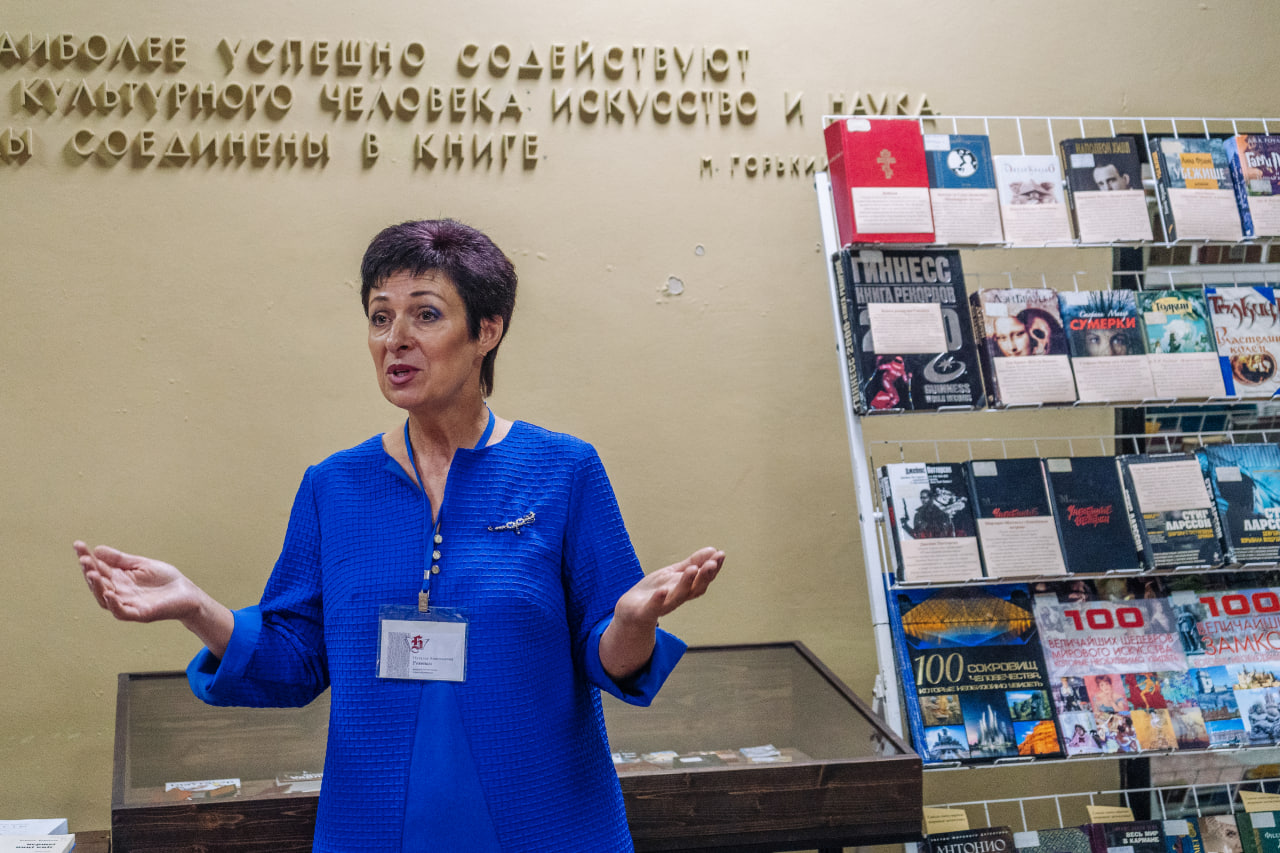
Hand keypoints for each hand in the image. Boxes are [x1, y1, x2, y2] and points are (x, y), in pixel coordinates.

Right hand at [75, 541, 234, 656]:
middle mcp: (119, 592)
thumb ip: (120, 560)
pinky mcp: (140, 614)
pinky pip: (122, 612)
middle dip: (89, 570)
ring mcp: (128, 604)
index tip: (77, 544)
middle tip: (83, 558)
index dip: (87, 557)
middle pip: (98, 583)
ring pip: (105, 599)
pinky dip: (113, 604)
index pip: (98, 568)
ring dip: (96, 587)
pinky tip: (109, 593)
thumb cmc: (165, 580)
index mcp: (118, 579)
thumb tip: (97, 549)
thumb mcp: (141, 565)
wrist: (188, 594)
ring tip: (91, 573)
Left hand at [614, 546, 724, 629]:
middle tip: (712, 563)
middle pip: (695, 589)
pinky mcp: (645, 612)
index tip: (720, 554)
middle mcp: (677, 598)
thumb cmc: (654, 592)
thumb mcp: (673, 574)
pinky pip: (654, 607)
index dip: (713, 568)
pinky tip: (663, 590)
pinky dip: (659, 600)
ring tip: (693, 570)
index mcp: (685, 589)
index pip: (703, 579)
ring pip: (677, 597)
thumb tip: (713, 550)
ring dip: (686, 584)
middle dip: (704, 576)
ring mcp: (662, 606)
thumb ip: (692, 564)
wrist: (629, 611)